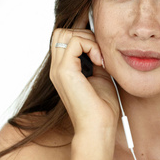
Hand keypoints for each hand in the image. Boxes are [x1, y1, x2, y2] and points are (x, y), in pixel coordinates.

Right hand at [49, 10, 119, 133]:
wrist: (98, 127)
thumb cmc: (102, 107)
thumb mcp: (100, 76)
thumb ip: (96, 59)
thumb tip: (100, 44)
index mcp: (64, 70)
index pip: (64, 39)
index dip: (83, 36)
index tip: (101, 49)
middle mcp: (57, 68)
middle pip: (62, 32)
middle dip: (84, 34)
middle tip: (100, 53)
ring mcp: (58, 69)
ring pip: (65, 33)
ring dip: (88, 39)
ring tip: (100, 58)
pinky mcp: (64, 71)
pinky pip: (74, 42)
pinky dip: (91, 46)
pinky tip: (100, 62)